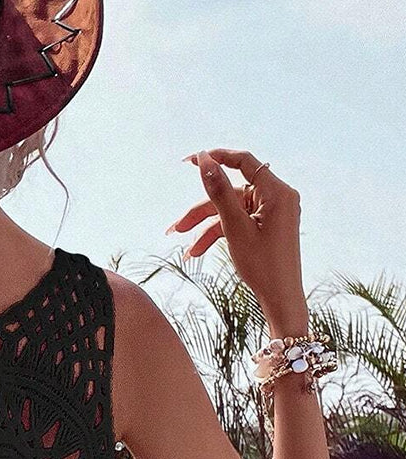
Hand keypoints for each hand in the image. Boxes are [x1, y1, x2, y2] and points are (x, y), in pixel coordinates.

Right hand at [167, 149, 307, 331]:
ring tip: (187, 251)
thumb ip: (219, 191)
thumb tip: (206, 160)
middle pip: (232, 194)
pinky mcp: (267, 226)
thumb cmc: (263, 266)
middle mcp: (278, 198)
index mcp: (277, 192)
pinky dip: (220, 234)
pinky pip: (239, 223)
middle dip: (202, 212)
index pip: (244, 162)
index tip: (189, 161)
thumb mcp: (235, 227)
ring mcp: (273, 213)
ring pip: (231, 211)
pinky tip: (199, 251)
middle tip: (176, 228)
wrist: (281, 299)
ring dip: (207, 229)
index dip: (216, 158)